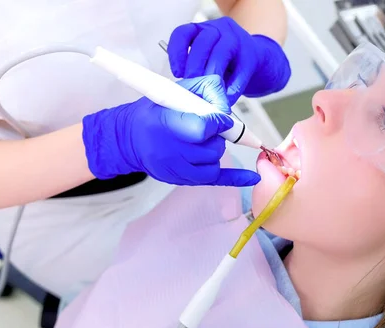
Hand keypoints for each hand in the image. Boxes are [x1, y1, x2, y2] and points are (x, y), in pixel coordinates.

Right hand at [82, 75, 260, 186]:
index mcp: (168, 123)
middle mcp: (173, 150)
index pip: (203, 128)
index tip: (217, 117)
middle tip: (204, 127)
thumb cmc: (155, 112)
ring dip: (214, 149)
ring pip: (215, 160)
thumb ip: (203, 90)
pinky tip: (253, 176)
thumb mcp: (174, 90)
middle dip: (215, 135)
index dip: (216, 122)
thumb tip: (226, 106)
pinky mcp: (186, 178)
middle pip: (213, 146)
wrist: (131, 139)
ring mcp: (180, 168)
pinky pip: (216, 179)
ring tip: (199, 141)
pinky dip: (236, 178)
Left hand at [168, 17, 290, 104]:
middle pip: (203, 42)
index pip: (184, 34)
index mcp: (202, 31)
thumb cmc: (228, 63)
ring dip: (213, 73)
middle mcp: (219, 30)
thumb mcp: (208, 63)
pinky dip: (233, 87)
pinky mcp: (252, 55)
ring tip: (208, 91)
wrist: (259, 61)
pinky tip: (227, 97)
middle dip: (195, 65)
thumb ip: (196, 73)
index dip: (177, 53)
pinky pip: (241, 70)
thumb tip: (187, 93)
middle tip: (192, 84)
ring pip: (222, 52)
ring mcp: (237, 40)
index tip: (177, 73)